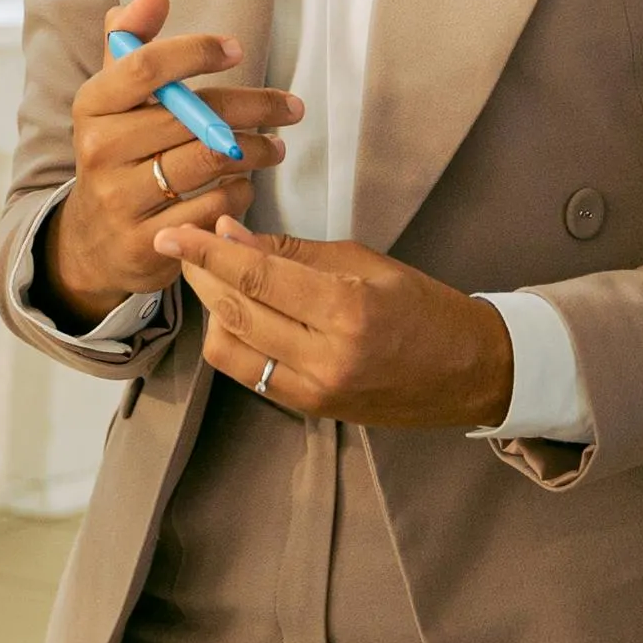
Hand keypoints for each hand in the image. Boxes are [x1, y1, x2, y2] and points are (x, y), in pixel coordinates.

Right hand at [42, 0, 301, 328]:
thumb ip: (132, 41)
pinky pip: (211, 208)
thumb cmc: (117, 150)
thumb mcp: (112, 96)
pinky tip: (245, 184)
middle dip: (253, 108)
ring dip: (256, 151)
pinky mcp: (146, 242)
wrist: (93, 238)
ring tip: (276, 147)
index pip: (144, 67)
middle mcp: (99, 150)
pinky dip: (239, 193)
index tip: (236, 49)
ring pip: (207, 163)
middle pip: (192, 117)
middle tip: (291, 108)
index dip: (195, 51)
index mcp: (92, 105)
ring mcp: (120, 199)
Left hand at [167, 215, 515, 427]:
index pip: (256, 276)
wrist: (471, 371)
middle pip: (235, 313)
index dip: (205, 253)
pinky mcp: (311, 409)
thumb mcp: (364, 261)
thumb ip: (293, 252)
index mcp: (347, 310)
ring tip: (213, 278)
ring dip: (212, 311)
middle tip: (183, 246)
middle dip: (199, 276)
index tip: (171, 234)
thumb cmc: (424, 306)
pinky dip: (234, 341)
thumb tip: (231, 235)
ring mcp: (316, 390)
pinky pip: (250, 373)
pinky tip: (236, 313)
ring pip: (231, 350)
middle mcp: (326, 357)